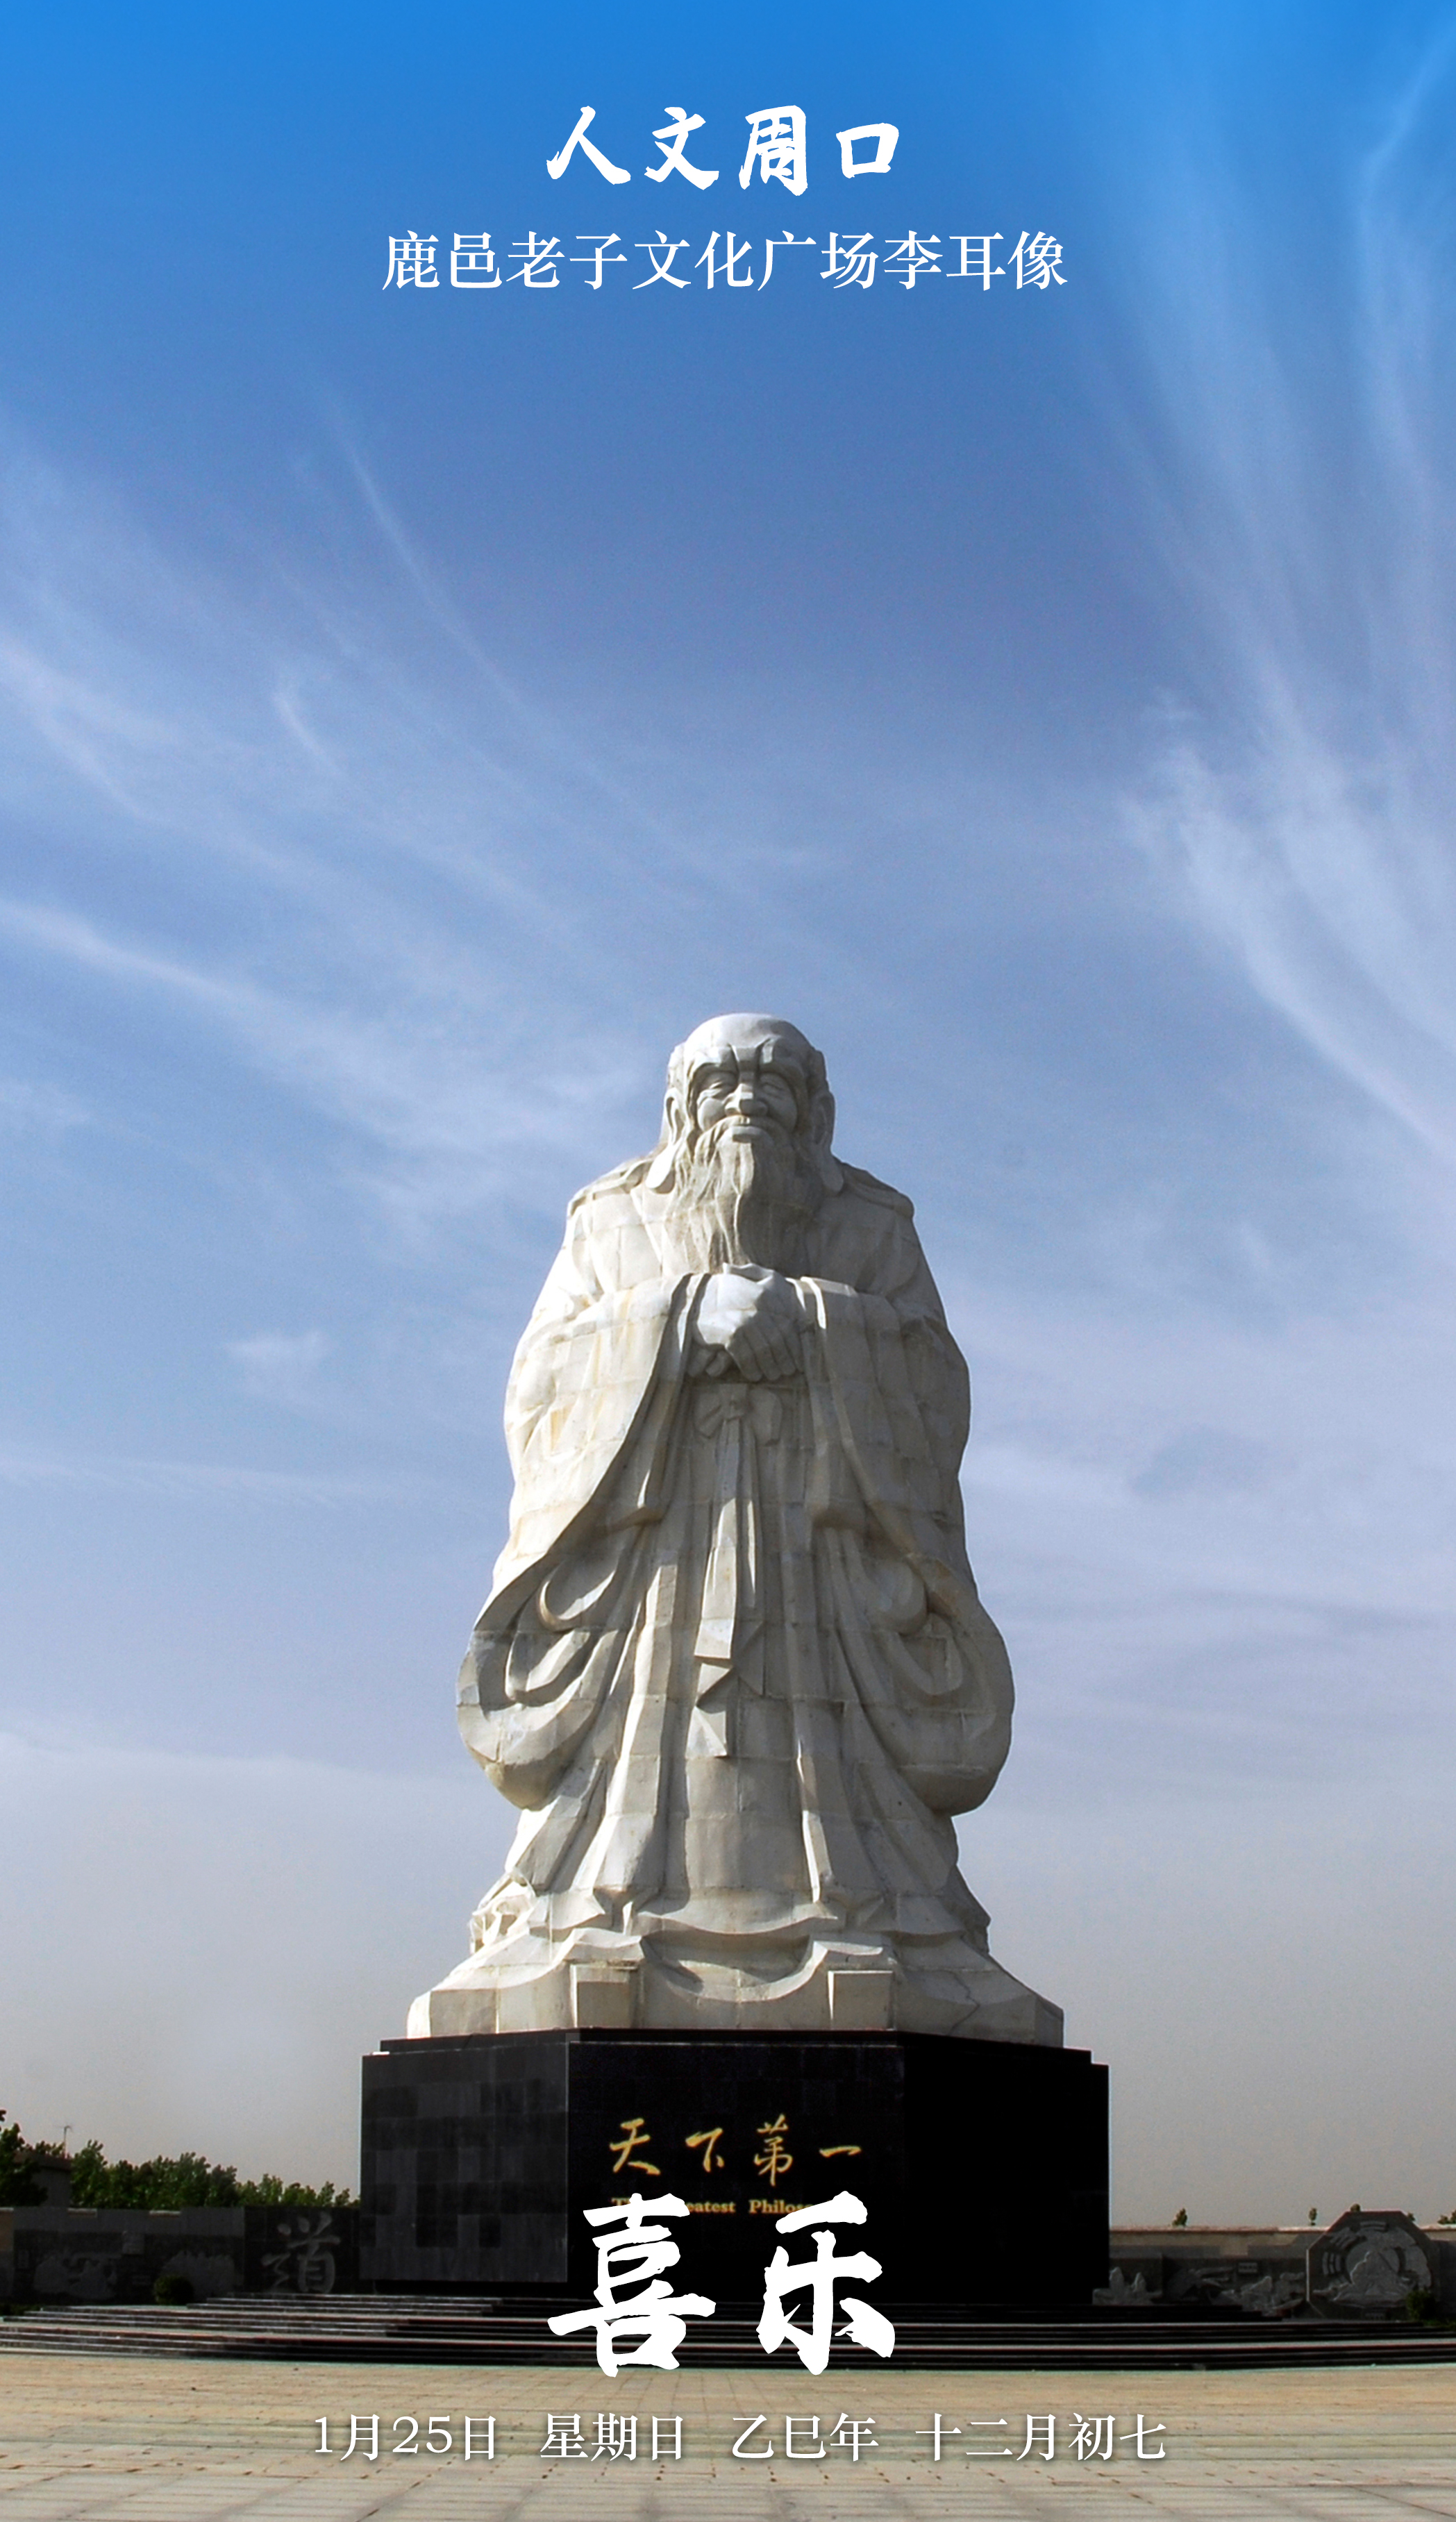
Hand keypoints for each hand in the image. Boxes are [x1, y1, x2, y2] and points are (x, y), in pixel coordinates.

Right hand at [693, 1267, 803, 1381]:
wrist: (692, 1299)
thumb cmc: (724, 1294)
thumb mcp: (749, 1282)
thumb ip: (770, 1289)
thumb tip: (792, 1315)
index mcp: (767, 1295)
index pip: (787, 1325)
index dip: (793, 1346)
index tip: (796, 1361)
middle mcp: (758, 1306)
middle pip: (778, 1339)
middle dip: (783, 1359)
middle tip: (785, 1373)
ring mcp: (744, 1320)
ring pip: (764, 1349)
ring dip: (768, 1366)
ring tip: (771, 1376)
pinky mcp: (730, 1333)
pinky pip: (745, 1356)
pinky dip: (750, 1367)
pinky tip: (753, 1375)